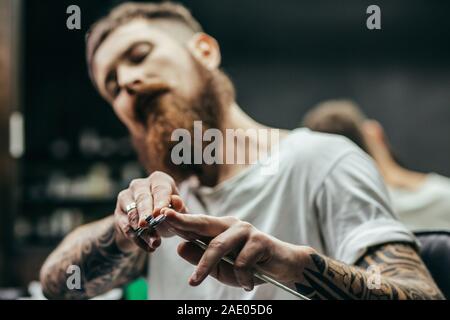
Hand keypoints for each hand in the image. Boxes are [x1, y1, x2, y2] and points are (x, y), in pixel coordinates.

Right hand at [114, 171, 186, 252]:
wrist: (150, 226)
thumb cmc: (168, 213)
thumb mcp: (178, 211)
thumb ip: (179, 207)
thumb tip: (176, 202)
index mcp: (158, 180)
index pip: (159, 188)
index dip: (160, 200)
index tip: (160, 212)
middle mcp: (140, 185)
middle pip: (142, 198)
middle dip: (146, 213)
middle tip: (148, 224)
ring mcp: (126, 198)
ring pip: (133, 214)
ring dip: (144, 230)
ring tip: (155, 243)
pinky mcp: (118, 213)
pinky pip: (125, 227)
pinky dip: (138, 239)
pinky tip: (148, 248)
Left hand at [162, 209, 312, 290]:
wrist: (283, 268)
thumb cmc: (249, 267)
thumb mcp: (220, 267)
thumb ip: (201, 258)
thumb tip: (180, 247)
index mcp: (220, 229)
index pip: (196, 223)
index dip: (179, 219)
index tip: (161, 214)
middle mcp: (231, 225)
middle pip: (203, 223)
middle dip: (184, 220)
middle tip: (167, 218)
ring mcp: (245, 230)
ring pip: (218, 246)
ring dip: (204, 266)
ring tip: (194, 282)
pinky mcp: (259, 240)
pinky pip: (240, 263)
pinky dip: (241, 278)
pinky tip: (248, 283)